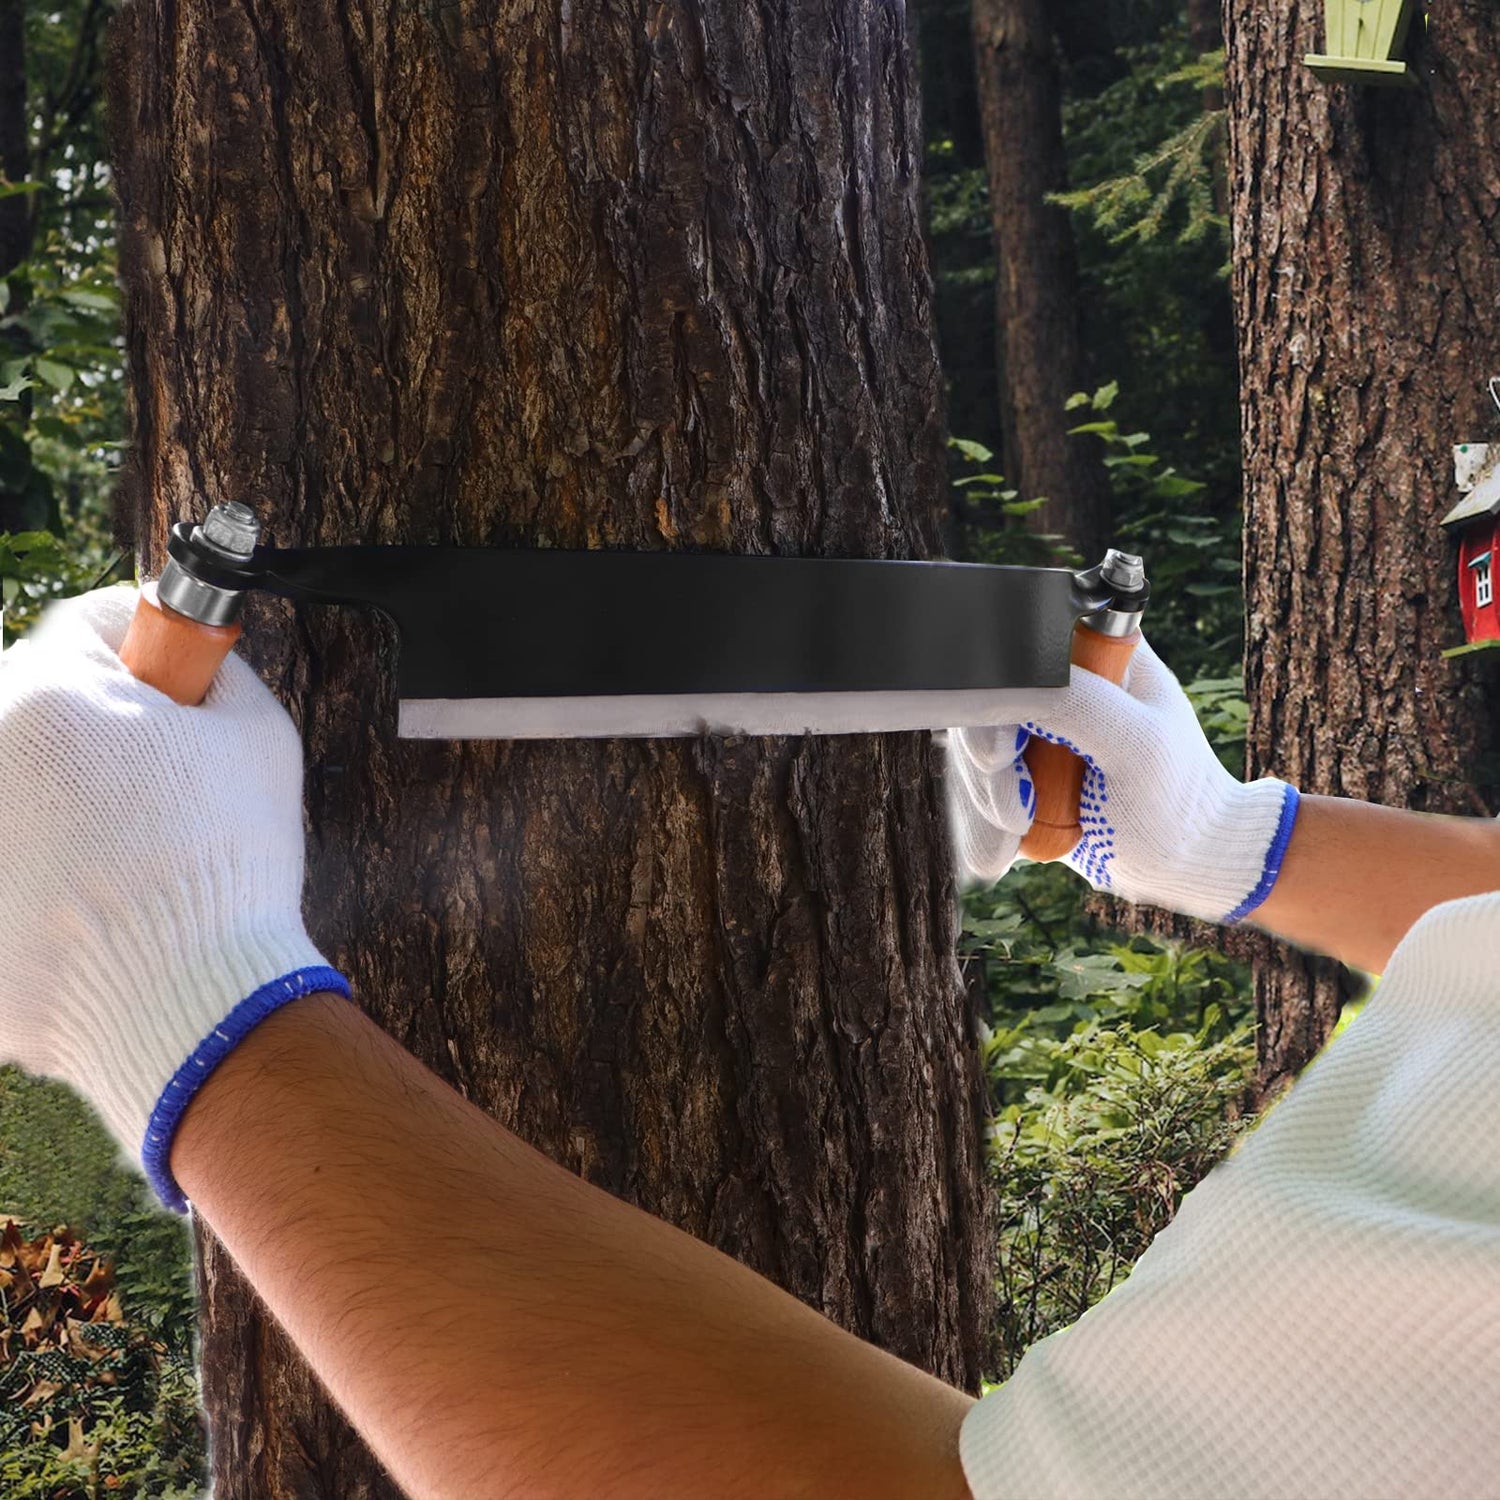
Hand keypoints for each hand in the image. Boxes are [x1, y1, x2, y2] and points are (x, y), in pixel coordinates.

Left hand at [0, 586, 345, 1210]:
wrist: (189, 1002)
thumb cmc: (227, 863)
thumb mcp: (261, 737)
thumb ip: (220, 676)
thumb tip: (196, 667)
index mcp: (51, 696)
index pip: (89, 625)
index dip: (148, 642)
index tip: (174, 673)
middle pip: (44, 708)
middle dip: (100, 728)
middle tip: (163, 778)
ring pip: (24, 791)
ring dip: (66, 804)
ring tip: (134, 857)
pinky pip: (16, 869)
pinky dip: (46, 877)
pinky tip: (102, 907)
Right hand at [946, 635, 1297, 924]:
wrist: (1185, 860)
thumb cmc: (1178, 795)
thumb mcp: (1137, 742)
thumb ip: (1075, 702)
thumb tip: (1001, 685)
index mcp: (1089, 654)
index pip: (1010, 655)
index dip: (990, 701)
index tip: (1002, 754)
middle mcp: (1053, 687)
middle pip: (977, 710)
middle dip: (989, 771)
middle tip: (1019, 812)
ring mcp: (1031, 733)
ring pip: (970, 759)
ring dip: (985, 806)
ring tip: (1026, 832)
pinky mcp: (1017, 776)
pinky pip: (973, 795)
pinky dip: (983, 829)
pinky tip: (1008, 851)